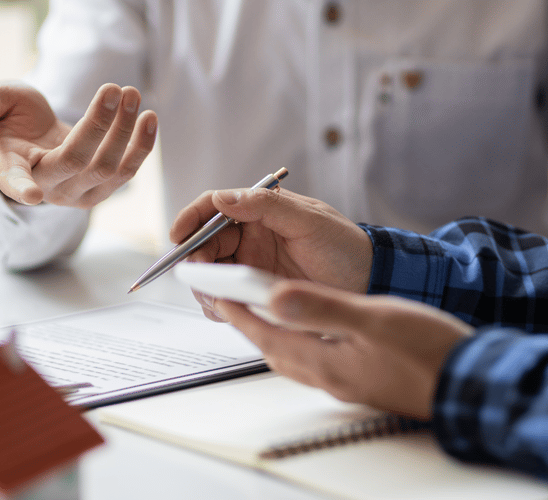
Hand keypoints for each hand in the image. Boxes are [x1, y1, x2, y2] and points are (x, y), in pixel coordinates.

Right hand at [0, 80, 156, 207]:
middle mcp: (46, 188)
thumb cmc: (8, 117)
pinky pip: (127, 172)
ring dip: (126, 131)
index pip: (14, 183)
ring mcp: (76, 193)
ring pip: (108, 168)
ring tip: (131, 93)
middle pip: (79, 162)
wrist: (33, 134)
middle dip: (101, 124)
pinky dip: (141, 145)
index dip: (22, 188)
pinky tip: (148, 117)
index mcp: (10, 170)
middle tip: (116, 88)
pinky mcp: (101, 189)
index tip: (30, 195)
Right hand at [170, 188, 371, 319]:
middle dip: (194, 259)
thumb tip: (223, 199)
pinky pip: (226, 298)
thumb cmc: (344, 245)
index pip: (212, 207)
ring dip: (205, 284)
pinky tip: (230, 310)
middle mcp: (250, 237)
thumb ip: (266, 206)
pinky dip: (220, 305)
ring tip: (218, 297)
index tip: (178, 236)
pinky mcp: (255, 293)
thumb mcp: (309, 221)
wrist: (369, 281)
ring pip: (210, 273)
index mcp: (259, 211)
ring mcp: (251, 265)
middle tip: (200, 275)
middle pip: (204, 243)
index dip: (190, 219)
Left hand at [215, 280, 473, 418]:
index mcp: (325, 360)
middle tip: (235, 302)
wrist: (468, 384)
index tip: (219, 294)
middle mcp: (330, 376)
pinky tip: (316, 331)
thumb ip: (322, 307)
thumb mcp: (373, 318)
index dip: (240, 313)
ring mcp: (348, 383)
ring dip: (277, 335)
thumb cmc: (427, 352)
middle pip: (275, 350)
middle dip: (252, 326)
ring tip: (268, 312)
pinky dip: (305, 343)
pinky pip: (319, 361)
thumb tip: (276, 297)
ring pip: (296, 358)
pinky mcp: (364, 381)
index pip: (268, 334)